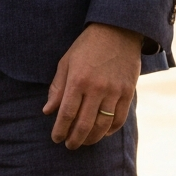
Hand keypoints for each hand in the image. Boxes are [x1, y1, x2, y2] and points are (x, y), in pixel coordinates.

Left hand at [43, 23, 142, 148]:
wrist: (118, 30)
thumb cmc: (87, 46)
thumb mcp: (66, 62)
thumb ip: (57, 88)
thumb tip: (48, 111)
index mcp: (78, 80)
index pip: (66, 113)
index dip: (60, 130)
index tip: (56, 139)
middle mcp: (97, 88)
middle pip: (84, 124)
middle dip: (74, 139)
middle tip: (69, 145)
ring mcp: (114, 91)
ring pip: (102, 125)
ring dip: (92, 138)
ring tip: (84, 142)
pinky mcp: (128, 92)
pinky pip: (119, 119)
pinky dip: (110, 130)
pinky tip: (103, 133)